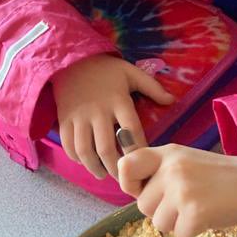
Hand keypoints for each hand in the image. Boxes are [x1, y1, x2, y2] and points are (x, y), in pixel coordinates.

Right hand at [52, 54, 173, 179]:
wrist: (70, 59)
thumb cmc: (105, 68)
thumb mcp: (131, 72)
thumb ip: (152, 87)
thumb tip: (172, 101)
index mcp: (118, 100)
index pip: (131, 130)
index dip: (137, 150)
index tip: (143, 162)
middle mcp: (97, 111)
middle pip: (106, 147)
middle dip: (115, 168)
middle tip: (123, 178)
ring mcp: (78, 116)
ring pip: (85, 150)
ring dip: (94, 167)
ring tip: (103, 174)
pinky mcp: (64, 119)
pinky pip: (68, 144)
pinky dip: (75, 158)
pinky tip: (85, 162)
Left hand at [118, 146, 236, 236]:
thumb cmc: (222, 177)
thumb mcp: (187, 161)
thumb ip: (160, 171)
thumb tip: (135, 192)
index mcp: (168, 153)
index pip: (126, 165)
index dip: (129, 183)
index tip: (144, 190)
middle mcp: (171, 169)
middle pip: (143, 205)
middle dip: (162, 210)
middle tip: (189, 201)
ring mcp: (182, 190)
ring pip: (159, 223)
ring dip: (178, 223)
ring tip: (201, 207)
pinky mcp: (195, 213)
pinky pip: (179, 234)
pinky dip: (194, 231)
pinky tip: (210, 216)